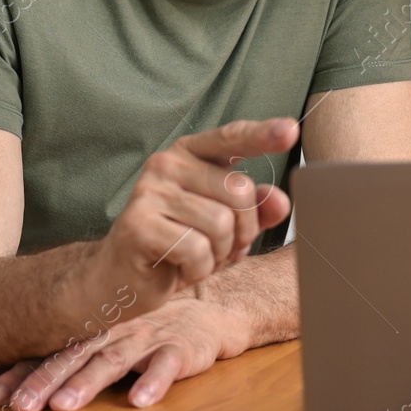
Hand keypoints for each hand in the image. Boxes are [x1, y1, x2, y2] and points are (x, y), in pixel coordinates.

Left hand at [0, 295, 246, 410]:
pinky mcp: (180, 347)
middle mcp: (115, 329)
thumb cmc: (147, 327)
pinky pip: (166, 364)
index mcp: (93, 329)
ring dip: (88, 383)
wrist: (209, 312)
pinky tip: (140, 401)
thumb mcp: (106, 333)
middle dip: (45, 381)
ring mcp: (147, 337)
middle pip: (75, 356)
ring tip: (65, 406)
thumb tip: (3, 370)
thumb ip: (65, 349)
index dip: (22, 371)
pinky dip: (154, 381)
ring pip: (114, 360)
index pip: (51, 350)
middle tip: (21, 406)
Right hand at [90, 119, 294, 315]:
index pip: (231, 138)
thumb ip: (253, 211)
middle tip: (222, 247)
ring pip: (221, 224)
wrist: (119, 280)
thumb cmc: (176, 246)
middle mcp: (166, 164)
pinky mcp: (138, 224)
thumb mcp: (223, 227)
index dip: (262, 135)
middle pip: (239, 191)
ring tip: (196, 258)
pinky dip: (198, 269)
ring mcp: (148, 192)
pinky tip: (178, 268)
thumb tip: (281, 202)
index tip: (290, 130)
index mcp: (188, 154)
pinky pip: (197, 249)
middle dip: (243, 230)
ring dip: (218, 254)